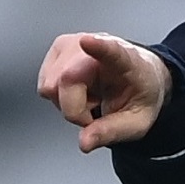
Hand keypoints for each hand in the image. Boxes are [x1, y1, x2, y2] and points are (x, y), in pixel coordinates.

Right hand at [37, 33, 171, 152]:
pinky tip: (80, 91)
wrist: (139, 78)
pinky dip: (60, 97)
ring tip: (91, 98)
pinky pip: (45, 86)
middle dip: (75, 111)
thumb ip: (111, 132)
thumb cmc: (139, 96)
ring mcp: (75, 43)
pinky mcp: (59, 48)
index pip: (112, 52)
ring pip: (50, 87)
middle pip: (66, 83)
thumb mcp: (136, 123)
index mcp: (127, 60)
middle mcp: (98, 44)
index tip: (88, 41)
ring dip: (68, 103)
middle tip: (96, 112)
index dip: (99, 47)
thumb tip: (84, 142)